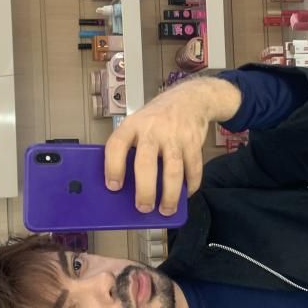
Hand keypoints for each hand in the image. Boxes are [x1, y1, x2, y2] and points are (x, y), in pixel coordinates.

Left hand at [104, 77, 241, 215]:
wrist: (190, 98)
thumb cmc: (157, 118)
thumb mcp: (138, 124)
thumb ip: (131, 148)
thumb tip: (124, 185)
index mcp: (132, 125)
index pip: (117, 145)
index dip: (113, 167)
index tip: (113, 187)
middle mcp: (152, 130)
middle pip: (146, 163)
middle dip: (145, 190)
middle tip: (143, 208)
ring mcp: (175, 136)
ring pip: (173, 170)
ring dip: (170, 195)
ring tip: (166, 210)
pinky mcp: (194, 141)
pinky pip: (194, 168)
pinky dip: (191, 185)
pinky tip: (186, 194)